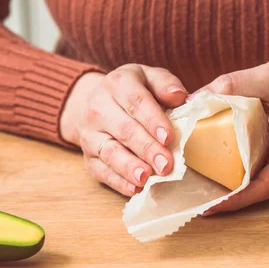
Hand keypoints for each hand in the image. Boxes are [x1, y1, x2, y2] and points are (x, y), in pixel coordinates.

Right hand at [60, 64, 187, 195]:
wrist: (98, 102)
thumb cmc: (135, 92)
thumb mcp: (150, 78)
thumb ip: (166, 84)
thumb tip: (180, 96)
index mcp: (118, 83)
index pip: (136, 102)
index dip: (153, 120)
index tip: (169, 137)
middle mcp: (98, 107)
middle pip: (125, 130)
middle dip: (147, 149)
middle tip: (166, 165)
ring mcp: (90, 134)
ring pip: (110, 152)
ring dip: (130, 167)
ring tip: (147, 177)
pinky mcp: (88, 157)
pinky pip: (101, 171)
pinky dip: (118, 182)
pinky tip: (135, 189)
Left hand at [200, 46, 268, 213]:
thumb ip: (233, 85)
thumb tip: (193, 99)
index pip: (262, 188)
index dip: (232, 201)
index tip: (206, 208)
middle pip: (256, 188)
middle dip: (223, 194)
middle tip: (190, 195)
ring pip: (255, 180)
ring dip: (227, 182)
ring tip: (195, 184)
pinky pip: (257, 166)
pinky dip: (235, 167)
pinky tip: (211, 163)